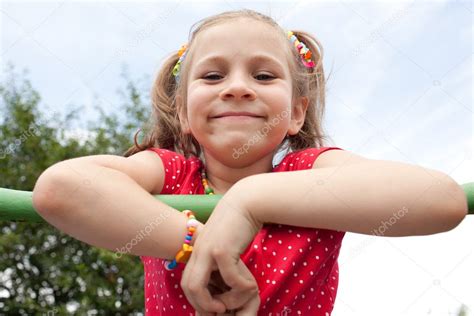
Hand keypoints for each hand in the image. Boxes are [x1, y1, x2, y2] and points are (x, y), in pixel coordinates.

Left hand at [180, 188, 262, 314]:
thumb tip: (219, 273)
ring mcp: (208, 251)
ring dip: (213, 302)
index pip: (186, 282)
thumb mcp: (222, 241)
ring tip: (230, 304)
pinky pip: (228, 278)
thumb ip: (216, 256)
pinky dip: (239, 288)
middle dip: (202, 305)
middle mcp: (198, 252)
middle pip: (187, 287)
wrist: (246, 202)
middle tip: (220, 310)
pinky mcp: (223, 250)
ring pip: (197, 287)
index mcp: (197, 251)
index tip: (215, 305)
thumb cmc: (238, 222)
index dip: (197, 299)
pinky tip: (250, 286)